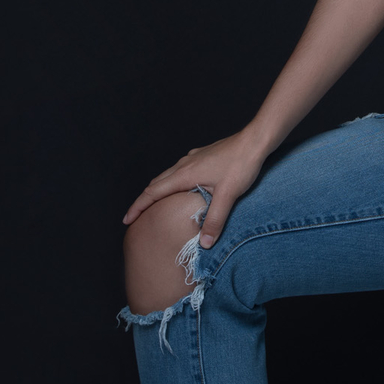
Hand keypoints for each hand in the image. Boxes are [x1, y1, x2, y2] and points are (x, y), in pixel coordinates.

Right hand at [121, 127, 268, 248]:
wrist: (256, 140)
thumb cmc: (242, 164)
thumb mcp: (228, 195)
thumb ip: (215, 220)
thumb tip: (205, 244)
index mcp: (185, 174)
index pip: (153, 192)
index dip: (138, 207)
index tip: (127, 220)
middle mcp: (185, 164)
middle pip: (156, 183)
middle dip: (144, 200)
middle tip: (136, 217)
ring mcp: (194, 157)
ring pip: (168, 175)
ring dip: (158, 190)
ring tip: (155, 205)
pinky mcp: (203, 155)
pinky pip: (180, 170)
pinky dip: (173, 181)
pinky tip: (182, 187)